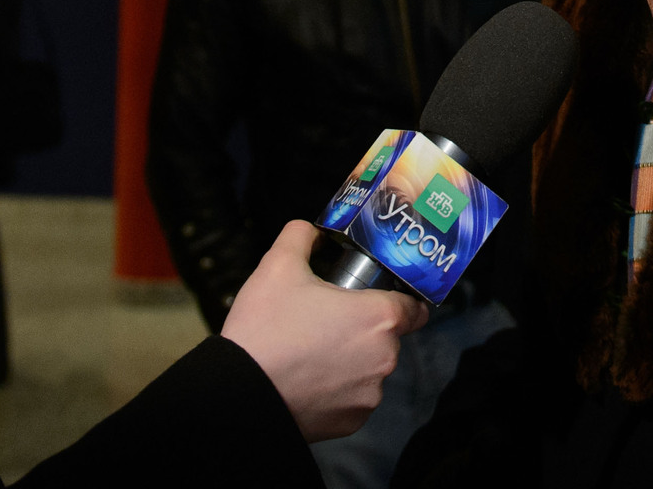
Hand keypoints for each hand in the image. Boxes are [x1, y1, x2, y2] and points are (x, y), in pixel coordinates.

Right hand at [222, 220, 429, 442]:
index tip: (376, 297)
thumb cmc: (265, 328)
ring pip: (370, 368)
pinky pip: (354, 398)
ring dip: (351, 360)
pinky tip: (308, 378)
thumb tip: (311, 231)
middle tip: (326, 321)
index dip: (399, 298)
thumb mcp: (278, 266)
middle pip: (387, 337)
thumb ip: (301, 236)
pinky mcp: (353, 422)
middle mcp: (385, 357)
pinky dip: (338, 389)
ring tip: (311, 351)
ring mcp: (370, 393)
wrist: (238, 392)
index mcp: (379, 317)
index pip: (414, 307)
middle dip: (362, 329)